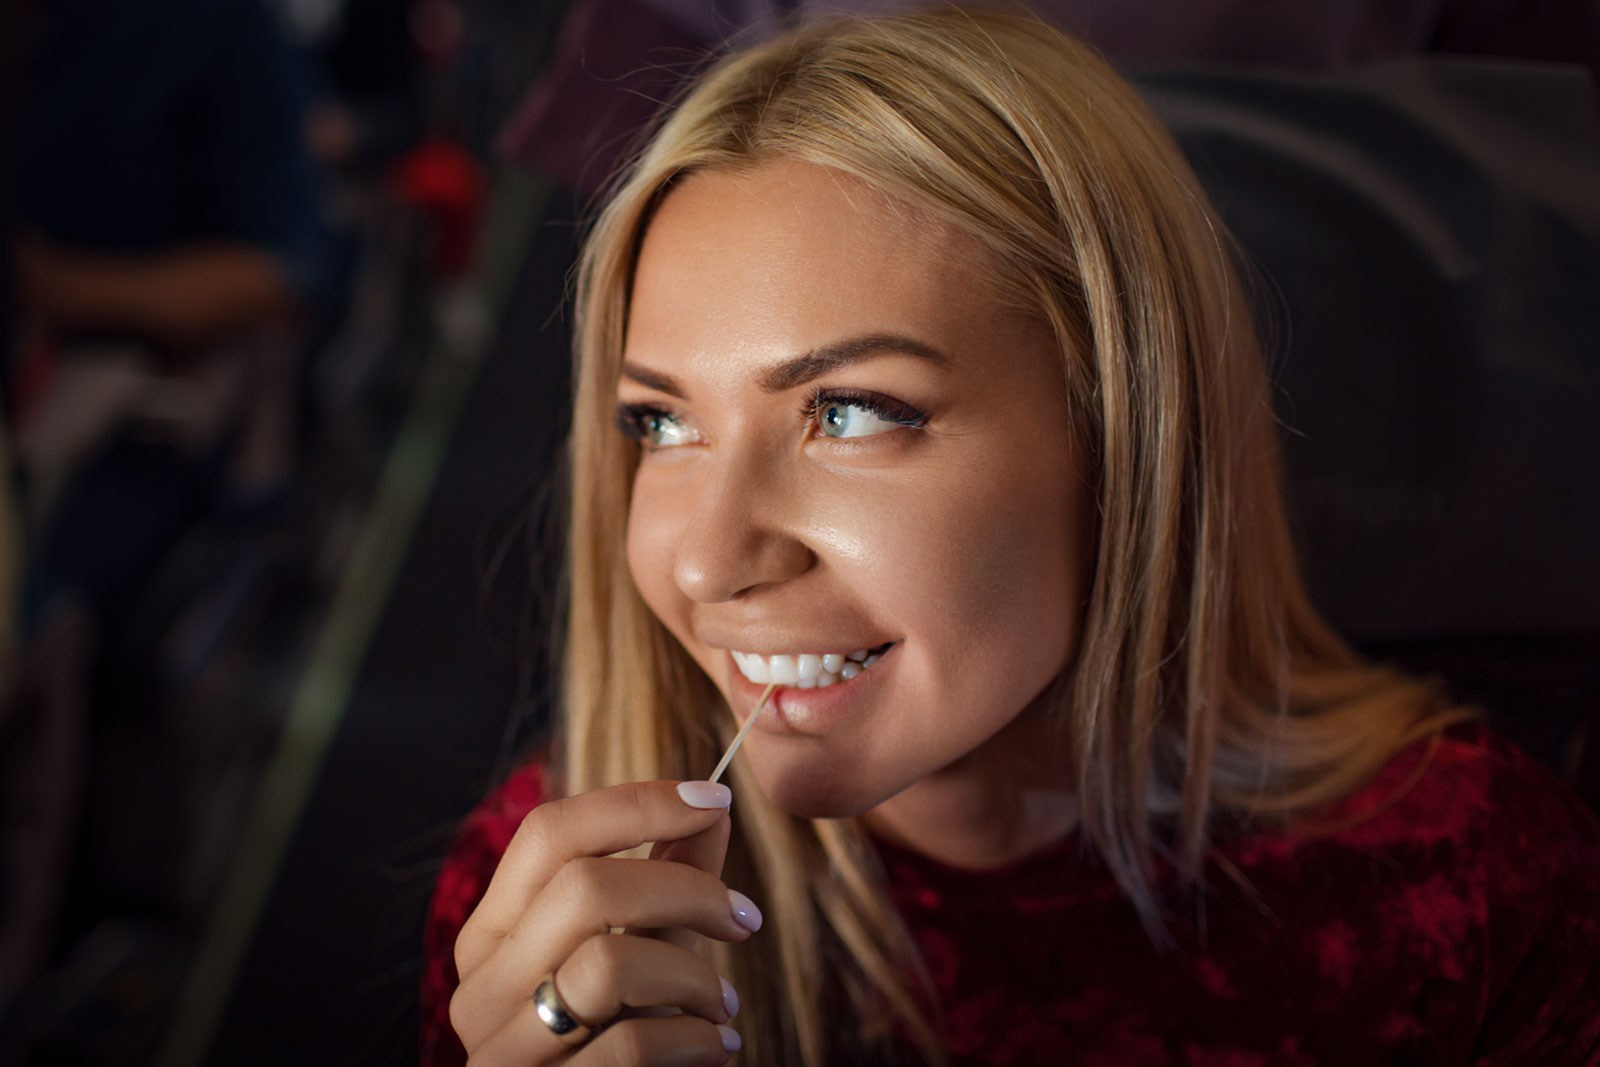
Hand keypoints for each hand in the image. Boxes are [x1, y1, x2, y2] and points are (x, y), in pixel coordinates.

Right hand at [450, 780, 757, 1063]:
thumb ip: (671, 878)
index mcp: (492, 934)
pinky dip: (693, 1038)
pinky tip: (714, 1045)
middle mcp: (480, 988)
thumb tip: (712, 805)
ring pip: (608, 965)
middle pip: (583, 888)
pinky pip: (629, 1045)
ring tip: (723, 1004)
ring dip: (695, 977)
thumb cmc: (621, 1039)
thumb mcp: (646, 950)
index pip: (548, 833)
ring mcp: (502, 1052)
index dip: (637, 803)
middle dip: (687, 890)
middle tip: (744, 917)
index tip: (717, 798)